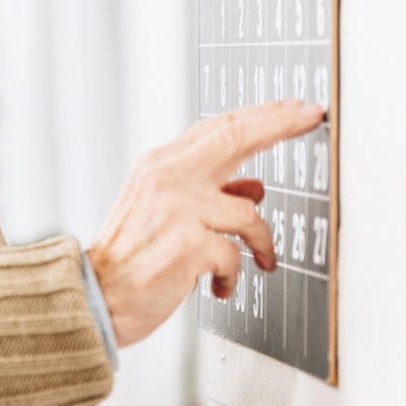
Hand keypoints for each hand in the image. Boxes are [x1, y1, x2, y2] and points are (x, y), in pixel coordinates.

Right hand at [88, 100, 325, 346]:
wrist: (96, 296)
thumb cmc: (129, 258)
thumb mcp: (162, 212)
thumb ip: (206, 193)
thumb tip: (252, 188)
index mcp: (158, 165)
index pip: (216, 128)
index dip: (262, 115)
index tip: (295, 109)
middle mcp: (166, 179)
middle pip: (234, 137)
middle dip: (279, 123)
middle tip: (309, 117)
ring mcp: (178, 211)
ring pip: (248, 212)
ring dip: (261, 241)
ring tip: (260, 259)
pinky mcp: (189, 246)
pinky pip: (235, 256)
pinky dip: (233, 274)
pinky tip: (220, 284)